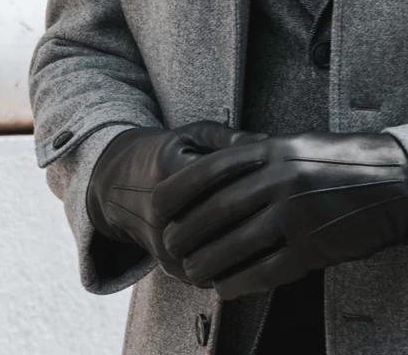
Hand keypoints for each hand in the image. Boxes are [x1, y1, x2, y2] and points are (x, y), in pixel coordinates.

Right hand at [85, 120, 268, 282]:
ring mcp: (164, 247)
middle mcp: (161, 215)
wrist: (117, 188)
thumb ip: (228, 137)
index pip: (214, 175)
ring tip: (284, 227)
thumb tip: (272, 143)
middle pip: (219, 219)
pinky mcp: (171, 270)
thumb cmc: (166, 152)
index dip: (251, 170)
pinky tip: (265, 249)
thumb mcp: (192, 134)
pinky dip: (238, 264)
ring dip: (250, 243)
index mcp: (165, 172)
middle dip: (255, 210)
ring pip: (216, 252)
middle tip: (291, 200)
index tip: (280, 165)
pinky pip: (211, 273)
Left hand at [155, 130, 407, 299]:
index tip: (157, 210)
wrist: (394, 182)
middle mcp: (280, 179)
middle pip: (214, 212)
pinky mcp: (312, 247)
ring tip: (192, 271)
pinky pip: (264, 271)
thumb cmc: (340, 162)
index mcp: (273, 150)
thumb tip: (212, 152)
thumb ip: (255, 149)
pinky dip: (238, 282)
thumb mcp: (296, 143)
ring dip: (206, 263)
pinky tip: (224, 288)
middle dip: (186, 234)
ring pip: (234, 246)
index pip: (208, 171)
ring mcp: (296, 214)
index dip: (177, 194)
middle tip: (170, 248)